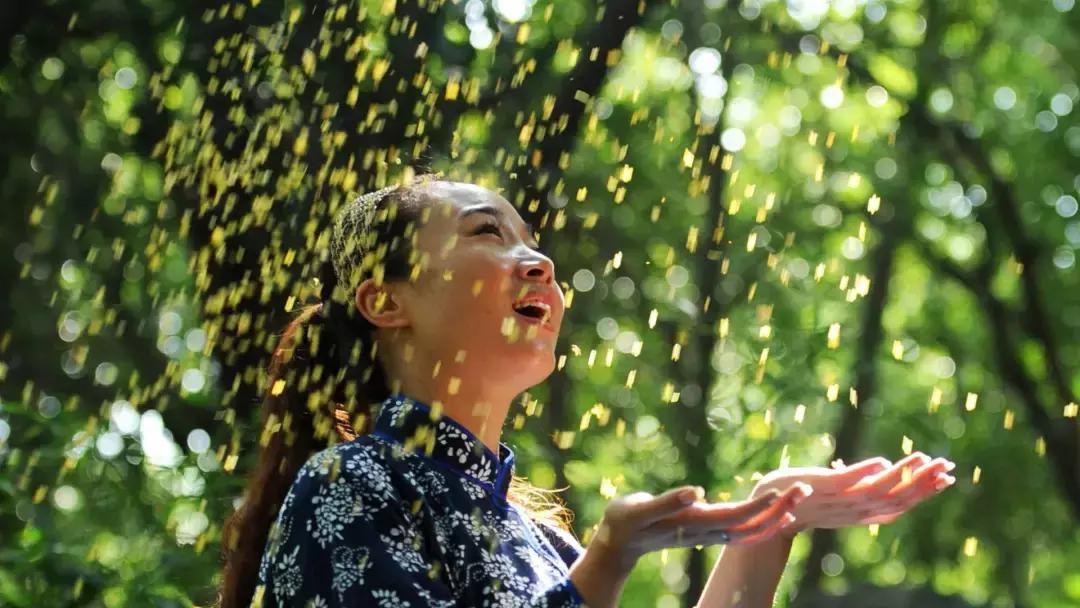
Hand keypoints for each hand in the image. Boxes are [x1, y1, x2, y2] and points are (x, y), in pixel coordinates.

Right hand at [569, 484, 810, 607]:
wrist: (620, 542)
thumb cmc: (625, 522)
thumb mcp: (639, 511)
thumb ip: (666, 503)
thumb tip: (696, 492)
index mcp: (696, 524)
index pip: (737, 517)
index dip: (761, 506)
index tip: (784, 491)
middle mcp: (708, 531)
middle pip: (754, 525)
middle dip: (781, 508)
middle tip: (806, 487)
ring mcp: (710, 533)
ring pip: (753, 529)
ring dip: (778, 513)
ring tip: (799, 494)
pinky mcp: (707, 529)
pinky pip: (745, 528)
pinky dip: (764, 518)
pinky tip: (775, 508)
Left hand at [751, 452, 955, 537]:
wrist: (768, 506)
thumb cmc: (805, 496)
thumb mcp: (840, 493)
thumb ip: (861, 482)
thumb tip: (882, 466)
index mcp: (860, 513)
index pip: (900, 505)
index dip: (924, 493)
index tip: (947, 479)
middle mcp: (854, 509)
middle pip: (896, 499)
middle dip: (924, 483)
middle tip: (948, 467)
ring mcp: (839, 499)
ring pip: (878, 490)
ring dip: (903, 475)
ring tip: (924, 458)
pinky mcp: (822, 486)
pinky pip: (847, 480)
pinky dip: (865, 472)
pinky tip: (883, 461)